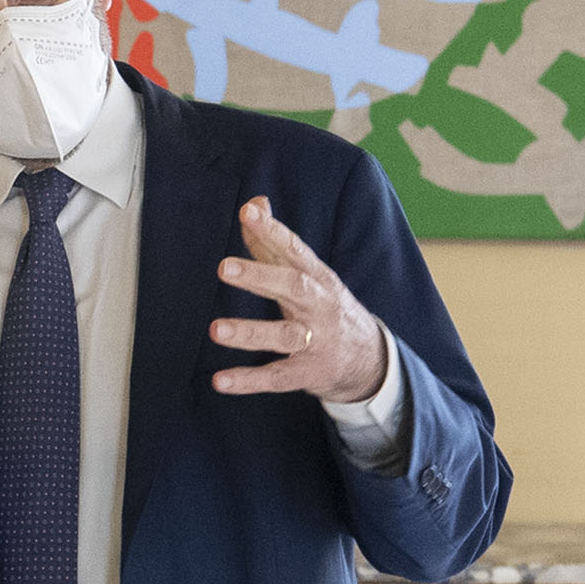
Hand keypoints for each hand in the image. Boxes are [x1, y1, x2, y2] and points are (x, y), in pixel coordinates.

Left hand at [209, 198, 390, 403]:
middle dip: (259, 276)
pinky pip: (275, 378)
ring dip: (249, 332)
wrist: (368, 360)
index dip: (272, 230)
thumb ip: (275, 242)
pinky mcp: (304, 373)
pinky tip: (220, 380)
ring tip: (216, 329)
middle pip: (293, 287)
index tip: (248, 211)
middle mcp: (318, 307)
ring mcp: (314, 342)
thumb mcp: (308, 274)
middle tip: (224, 267)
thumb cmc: (325, 307)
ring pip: (283, 336)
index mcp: (317, 278)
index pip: (294, 249)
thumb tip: (255, 203)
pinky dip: (248, 380)